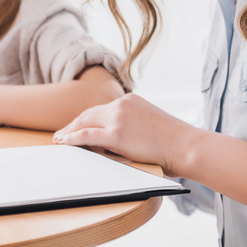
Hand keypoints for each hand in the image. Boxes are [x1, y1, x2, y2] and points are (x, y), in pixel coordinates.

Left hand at [52, 93, 198, 175]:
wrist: (187, 146)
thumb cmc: (174, 143)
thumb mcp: (150, 125)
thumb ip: (132, 126)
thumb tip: (115, 139)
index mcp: (131, 100)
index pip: (101, 109)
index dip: (85, 118)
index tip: (75, 126)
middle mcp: (122, 104)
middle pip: (89, 113)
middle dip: (73, 124)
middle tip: (61, 134)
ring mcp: (118, 117)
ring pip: (85, 122)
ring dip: (69, 131)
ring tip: (59, 140)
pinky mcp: (116, 134)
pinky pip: (87, 135)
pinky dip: (72, 138)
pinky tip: (63, 142)